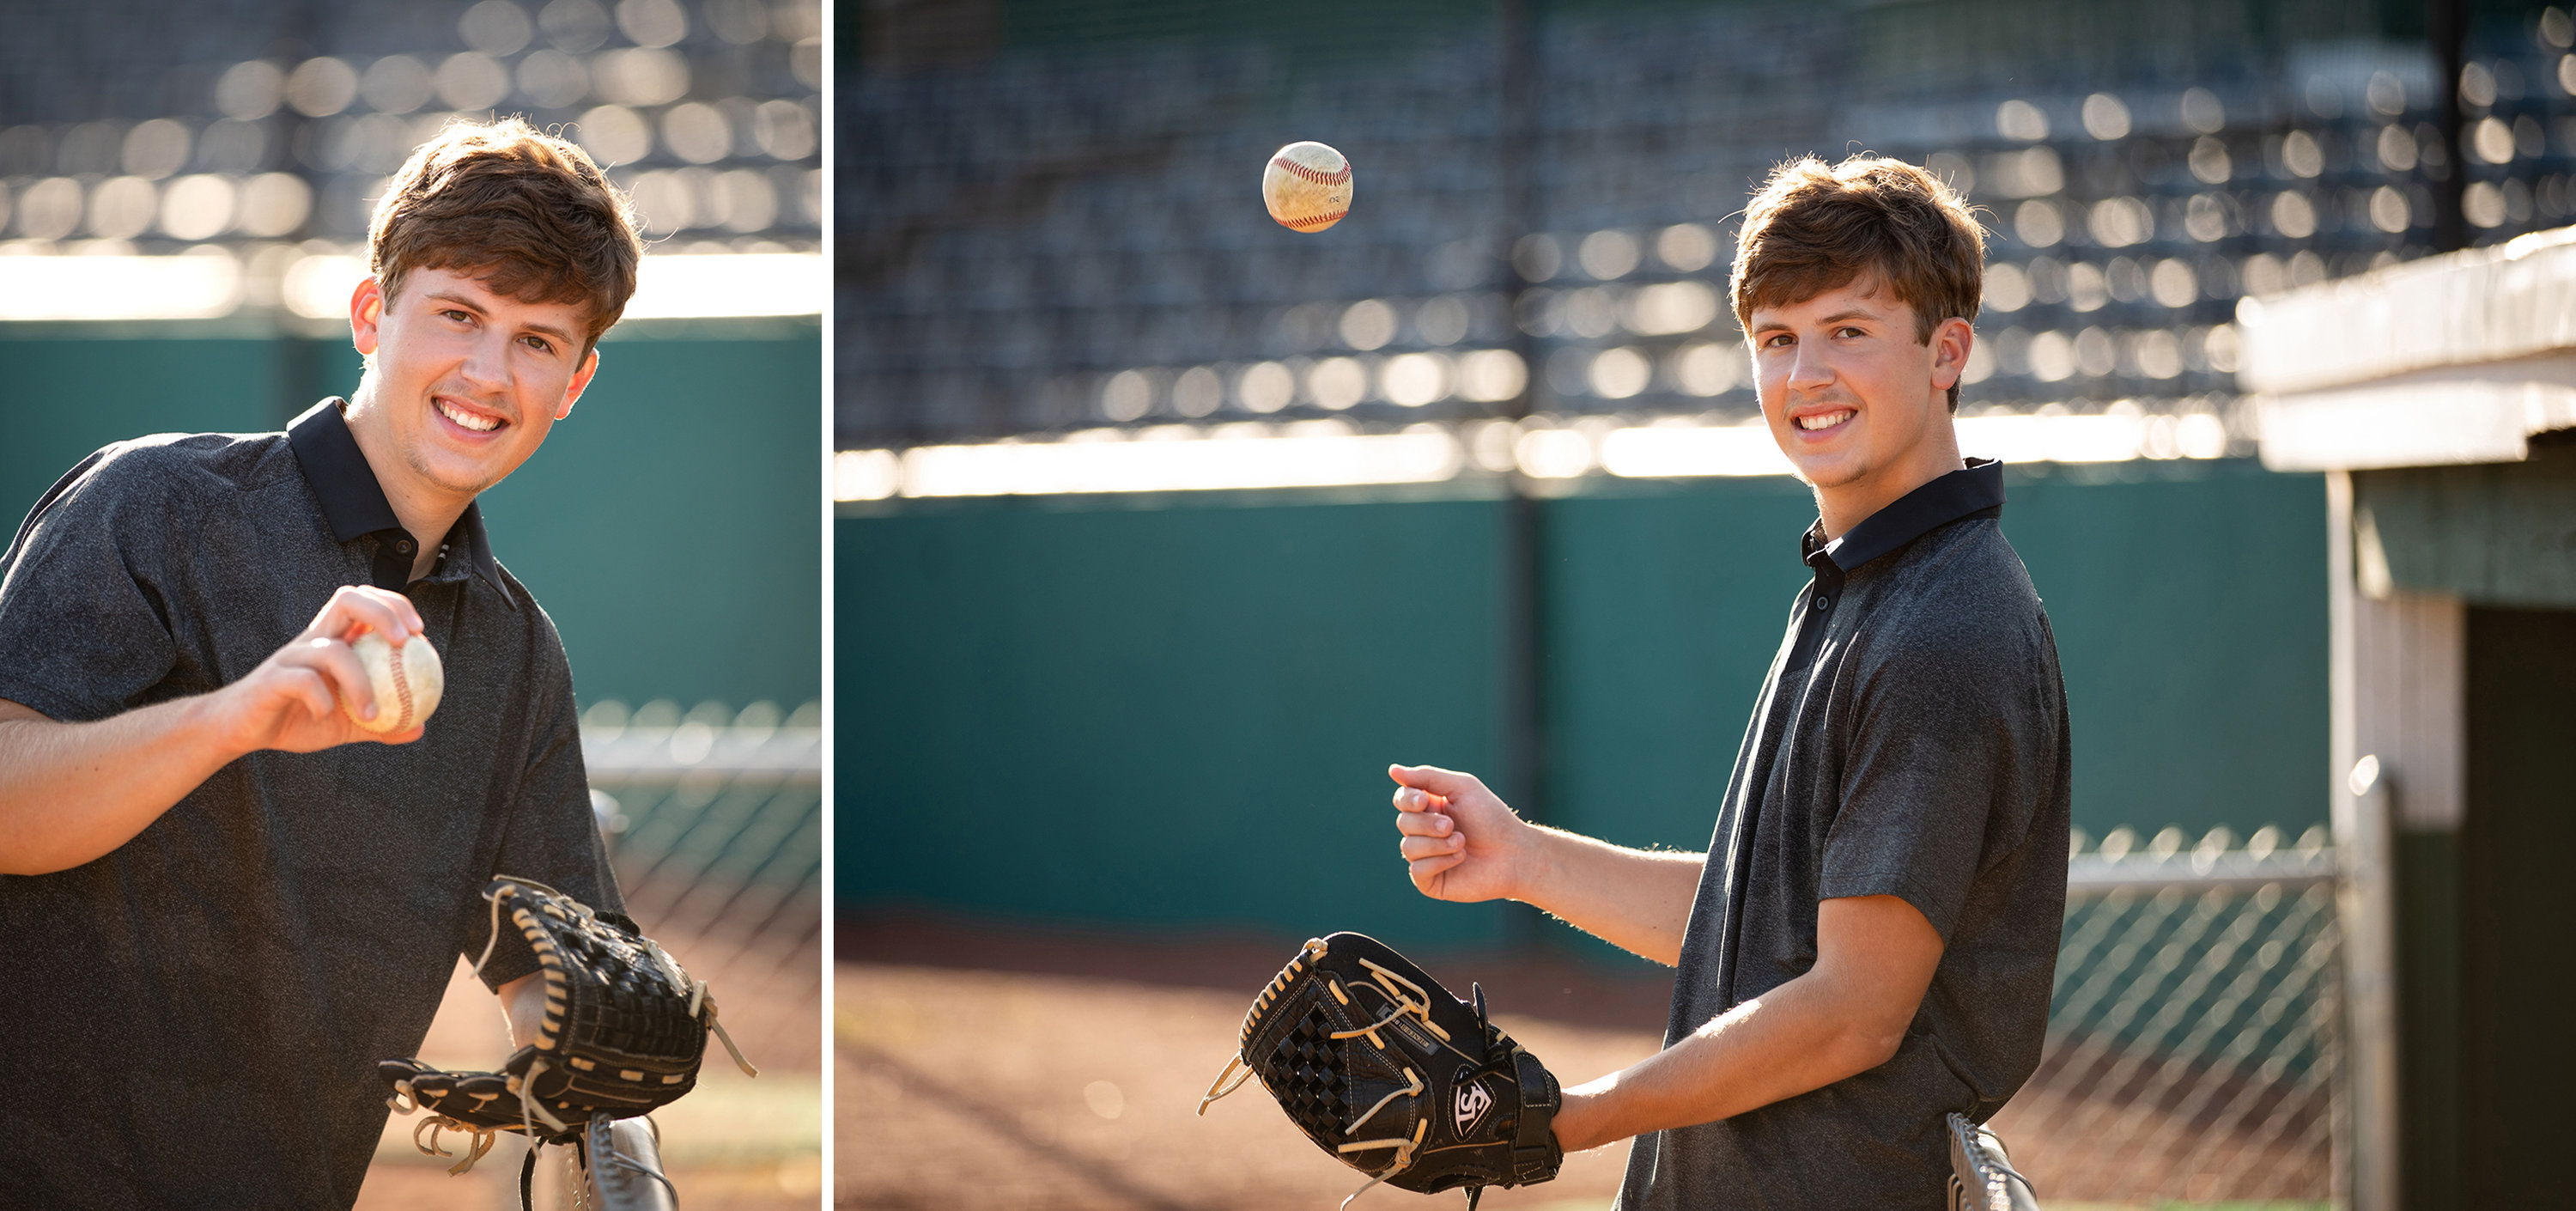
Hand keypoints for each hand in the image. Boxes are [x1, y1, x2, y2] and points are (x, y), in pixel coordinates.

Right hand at [205, 585, 426, 754]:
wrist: (240, 730)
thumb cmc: (296, 719)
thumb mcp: (344, 724)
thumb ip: (380, 724)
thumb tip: (420, 729)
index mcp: (332, 640)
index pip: (364, 602)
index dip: (394, 606)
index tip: (419, 633)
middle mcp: (312, 640)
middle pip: (347, 599)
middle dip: (383, 612)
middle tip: (406, 642)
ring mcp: (290, 657)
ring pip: (332, 651)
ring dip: (360, 683)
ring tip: (372, 714)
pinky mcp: (271, 679)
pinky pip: (303, 681)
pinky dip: (322, 700)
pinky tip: (326, 717)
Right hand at [1389, 763, 1535, 903]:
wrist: (1514, 853)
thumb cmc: (1491, 819)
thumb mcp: (1462, 787)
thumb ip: (1427, 777)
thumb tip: (1392, 770)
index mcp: (1430, 808)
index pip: (1402, 800)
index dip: (1407, 800)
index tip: (1424, 801)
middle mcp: (1424, 832)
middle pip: (1403, 822)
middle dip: (1428, 824)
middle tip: (1452, 826)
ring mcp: (1426, 858)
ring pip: (1408, 847)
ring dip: (1437, 844)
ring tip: (1462, 843)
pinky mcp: (1430, 881)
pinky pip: (1417, 869)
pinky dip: (1439, 862)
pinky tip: (1460, 858)